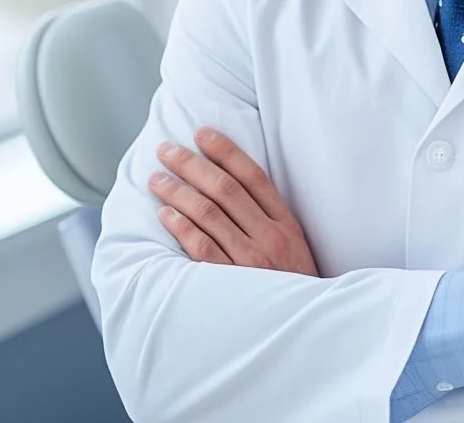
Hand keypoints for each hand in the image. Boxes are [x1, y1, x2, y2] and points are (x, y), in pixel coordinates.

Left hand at [149, 127, 318, 276]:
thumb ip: (270, 219)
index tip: (202, 133)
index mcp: (286, 223)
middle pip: (225, 189)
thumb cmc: (295, 285)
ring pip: (208, 214)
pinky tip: (165, 214)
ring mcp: (250, 260)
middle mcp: (268, 236)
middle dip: (192, 164)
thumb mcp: (295, 246)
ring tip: (156, 179)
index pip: (253, 176)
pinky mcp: (231, 284)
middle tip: (167, 150)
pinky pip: (201, 248)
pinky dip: (181, 227)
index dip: (226, 151)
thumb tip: (234, 189)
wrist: (307, 329)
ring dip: (178, 192)